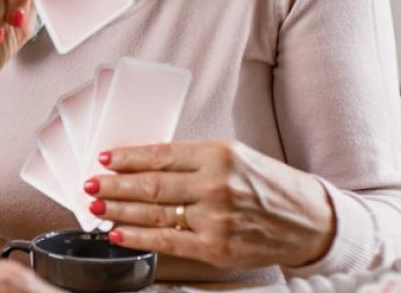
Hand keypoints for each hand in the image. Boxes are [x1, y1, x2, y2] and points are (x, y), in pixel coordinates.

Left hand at [85, 141, 337, 268]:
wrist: (309, 220)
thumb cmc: (270, 187)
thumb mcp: (236, 157)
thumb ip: (194, 160)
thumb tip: (147, 164)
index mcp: (219, 154)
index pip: (160, 155)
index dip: (127, 158)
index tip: (105, 158)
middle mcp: (215, 185)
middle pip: (150, 185)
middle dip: (114, 185)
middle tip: (91, 184)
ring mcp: (214, 218)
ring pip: (154, 213)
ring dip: (119, 209)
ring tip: (97, 205)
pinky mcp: (214, 247)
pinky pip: (166, 241)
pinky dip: (138, 236)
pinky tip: (118, 232)